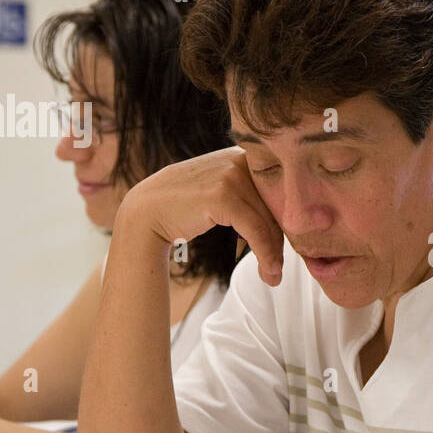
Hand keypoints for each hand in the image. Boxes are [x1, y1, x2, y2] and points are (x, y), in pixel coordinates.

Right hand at [117, 146, 284, 285]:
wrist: (144, 212)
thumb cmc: (185, 208)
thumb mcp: (223, 194)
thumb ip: (251, 198)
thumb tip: (287, 222)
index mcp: (244, 155)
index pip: (279, 191)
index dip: (286, 222)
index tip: (288, 248)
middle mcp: (239, 159)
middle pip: (277, 206)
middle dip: (282, 241)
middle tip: (280, 269)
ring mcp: (231, 174)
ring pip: (269, 220)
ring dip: (274, 254)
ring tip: (273, 276)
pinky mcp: (222, 194)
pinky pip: (256, 229)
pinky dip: (265, 254)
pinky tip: (267, 272)